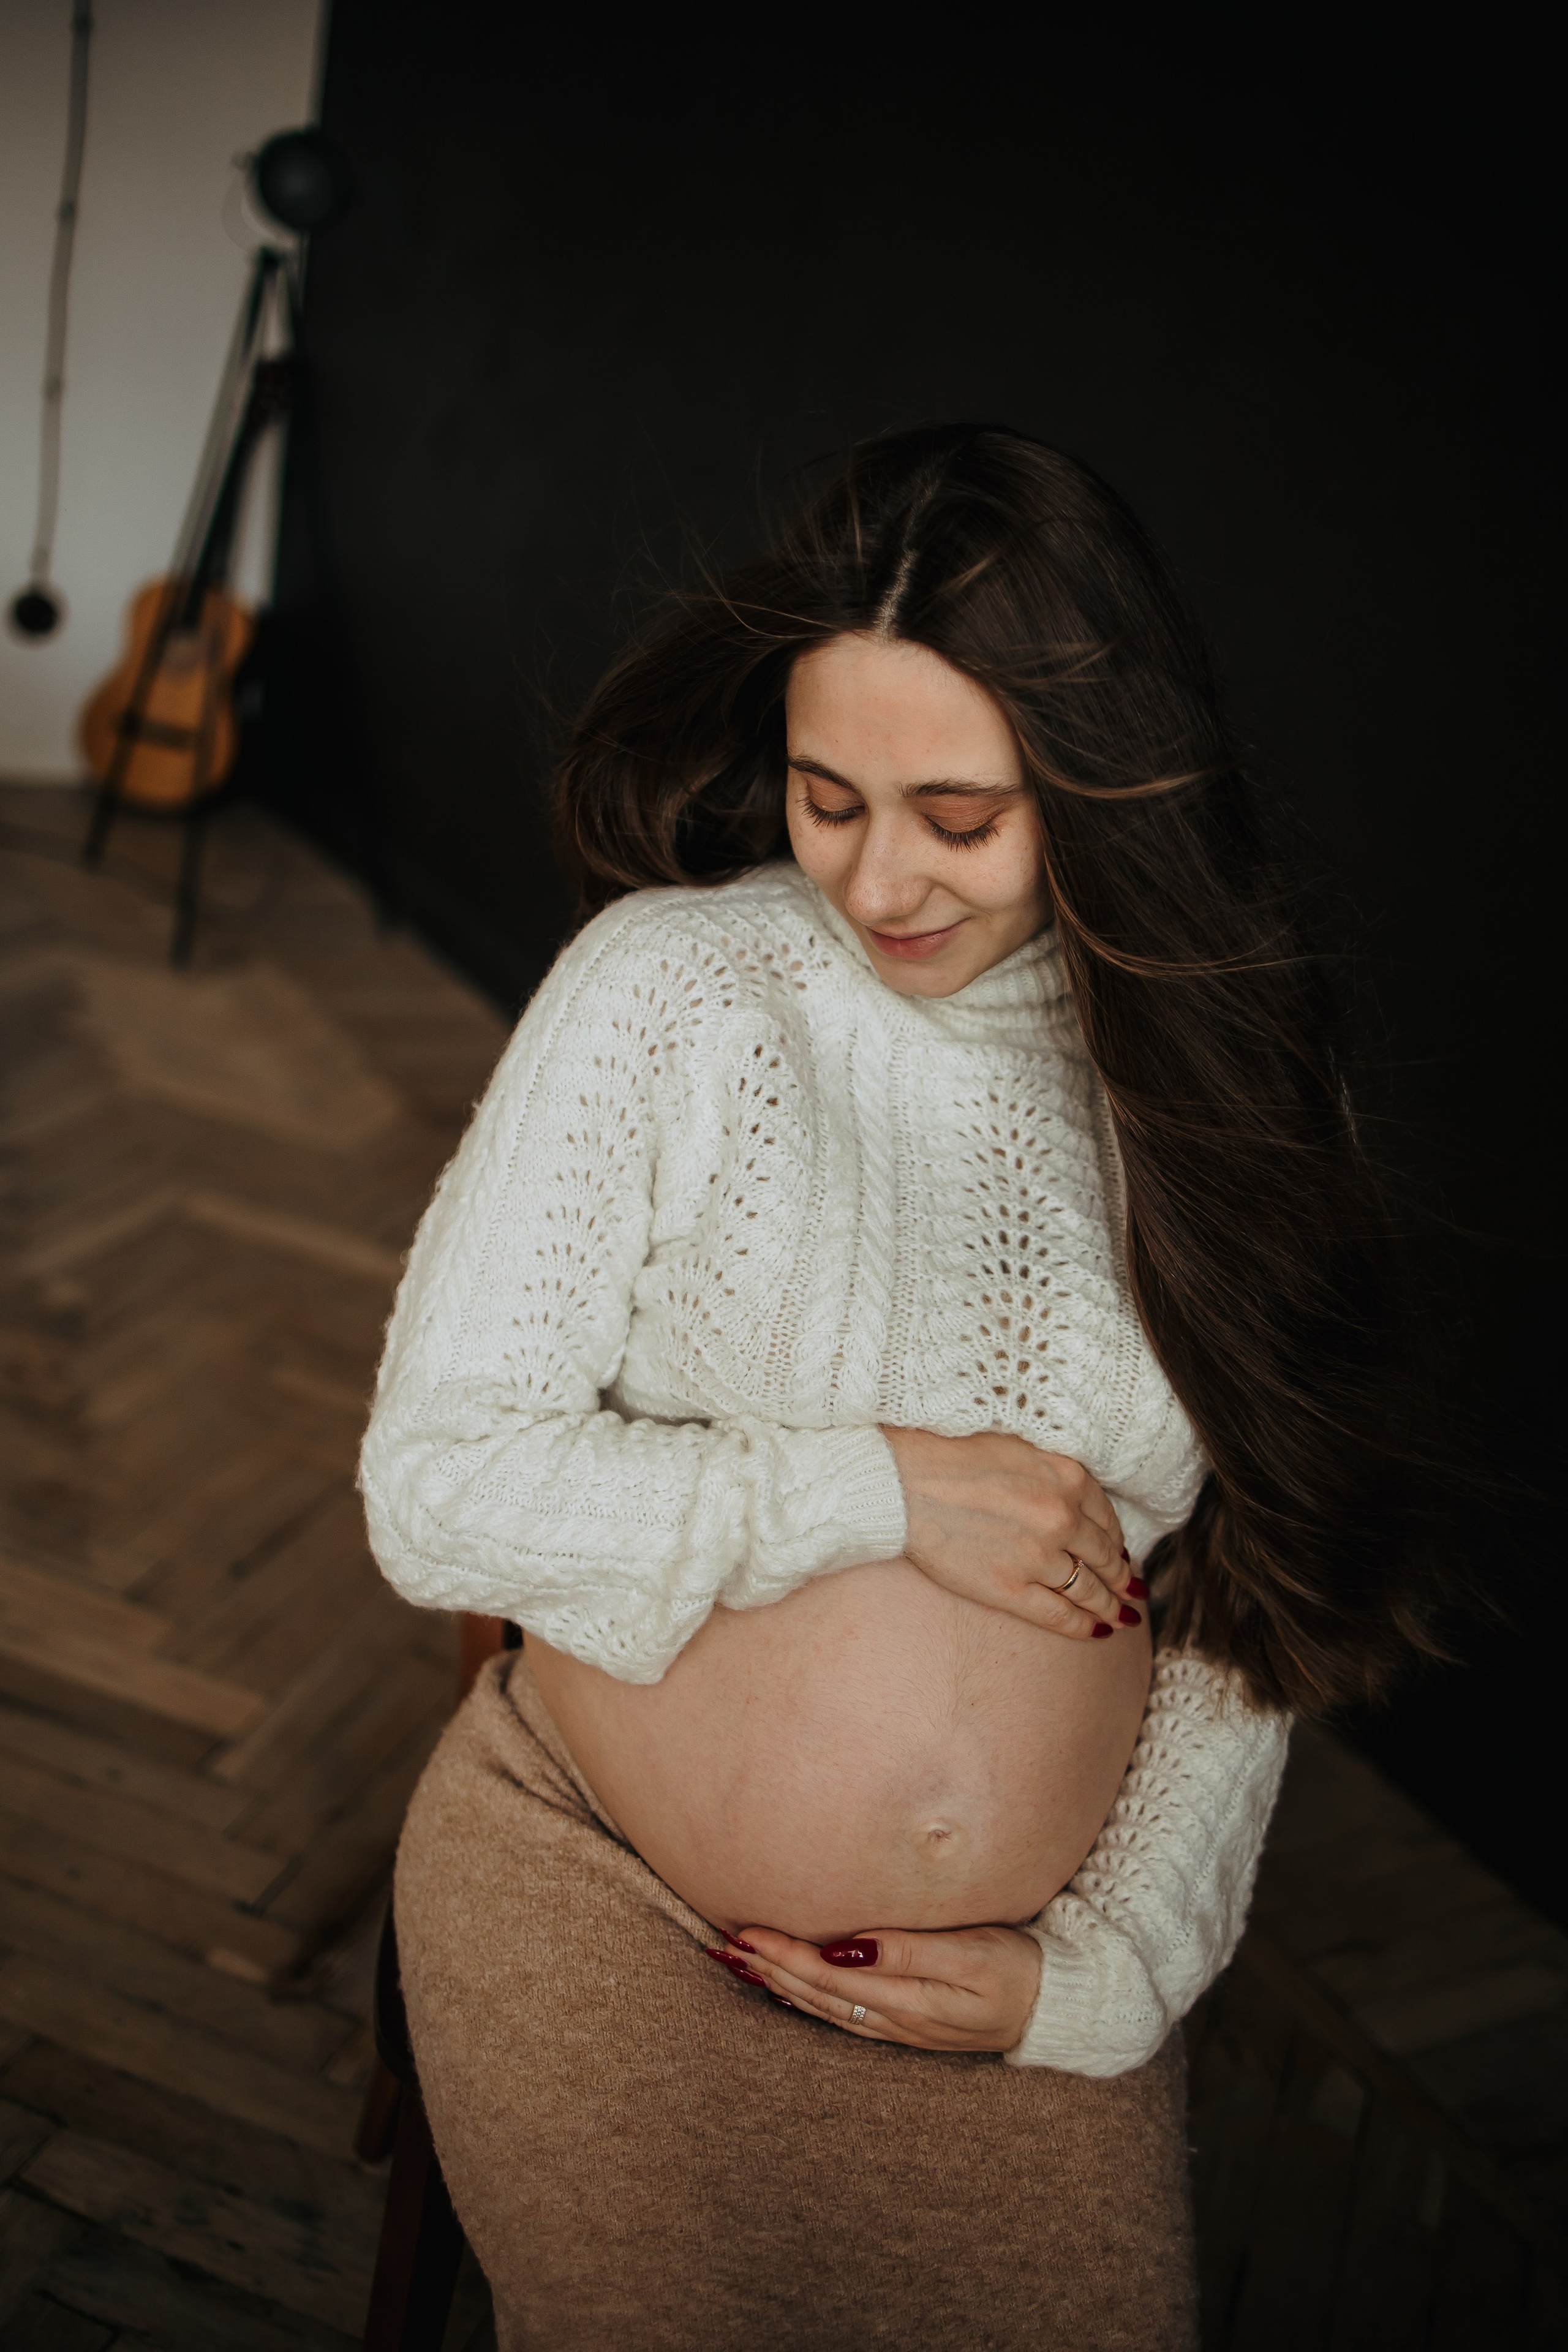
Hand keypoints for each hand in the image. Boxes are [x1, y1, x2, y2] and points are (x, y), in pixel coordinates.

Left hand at [706, 1923, 1043, 2050]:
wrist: (1055, 2007)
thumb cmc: (1018, 1969)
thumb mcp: (971, 1954)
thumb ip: (909, 1950)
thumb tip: (846, 1948)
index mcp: (906, 1997)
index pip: (827, 1976)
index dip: (783, 1954)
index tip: (746, 1932)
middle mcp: (895, 2017)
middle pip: (817, 1995)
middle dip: (769, 1970)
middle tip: (724, 1946)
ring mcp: (900, 2025)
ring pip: (825, 2008)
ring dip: (780, 1986)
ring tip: (742, 1965)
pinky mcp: (909, 2023)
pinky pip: (844, 2016)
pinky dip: (810, 2001)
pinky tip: (792, 1991)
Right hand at [881, 1426, 1144, 1638]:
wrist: (902, 1479)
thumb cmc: (952, 1454)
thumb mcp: (1020, 1446)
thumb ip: (1054, 1471)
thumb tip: (1076, 1498)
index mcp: (1068, 1477)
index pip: (1107, 1517)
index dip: (1115, 1539)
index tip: (1118, 1551)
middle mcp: (1061, 1517)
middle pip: (1105, 1556)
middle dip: (1121, 1575)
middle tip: (1131, 1587)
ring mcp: (1038, 1557)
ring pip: (1088, 1589)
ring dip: (1111, 1605)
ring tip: (1122, 1616)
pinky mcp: (1009, 1589)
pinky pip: (1059, 1615)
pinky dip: (1082, 1625)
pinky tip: (1096, 1631)